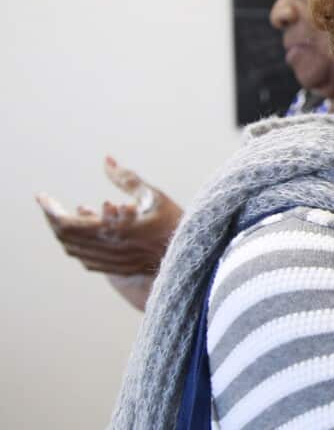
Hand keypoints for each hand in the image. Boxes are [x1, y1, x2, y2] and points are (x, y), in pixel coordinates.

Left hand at [36, 156, 182, 275]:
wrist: (195, 255)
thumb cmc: (176, 224)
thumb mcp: (153, 195)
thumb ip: (126, 178)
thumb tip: (106, 160)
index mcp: (113, 230)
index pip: (66, 223)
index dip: (49, 209)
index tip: (43, 197)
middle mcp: (109, 249)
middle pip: (65, 237)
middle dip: (54, 219)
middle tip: (50, 205)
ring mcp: (113, 262)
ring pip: (74, 251)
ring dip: (65, 234)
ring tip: (65, 216)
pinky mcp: (120, 269)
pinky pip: (87, 261)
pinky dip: (78, 247)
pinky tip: (84, 235)